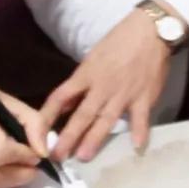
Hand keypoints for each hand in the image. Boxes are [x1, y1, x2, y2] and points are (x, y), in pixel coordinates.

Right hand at [0, 79, 50, 187]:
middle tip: (33, 165)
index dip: (23, 156)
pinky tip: (3, 171)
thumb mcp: (14, 102)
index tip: (36, 153)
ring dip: (11, 182)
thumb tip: (43, 152)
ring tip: (21, 169)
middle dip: (21, 174)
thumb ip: (34, 123)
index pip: (0, 150)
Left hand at [39, 4, 174, 162]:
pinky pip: (140, 118)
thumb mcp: (92, 58)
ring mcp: (123, 93)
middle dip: (69, 136)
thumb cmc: (118, 41)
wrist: (149, 31)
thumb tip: (64, 105)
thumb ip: (79, 83)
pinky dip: (139, 132)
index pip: (60, 97)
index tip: (39, 133)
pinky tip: (136, 147)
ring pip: (106, 119)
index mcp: (86, 74)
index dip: (48, 116)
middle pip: (82, 114)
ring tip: (84, 156)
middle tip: (58, 156)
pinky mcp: (144, 97)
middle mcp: (101, 86)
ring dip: (95, 138)